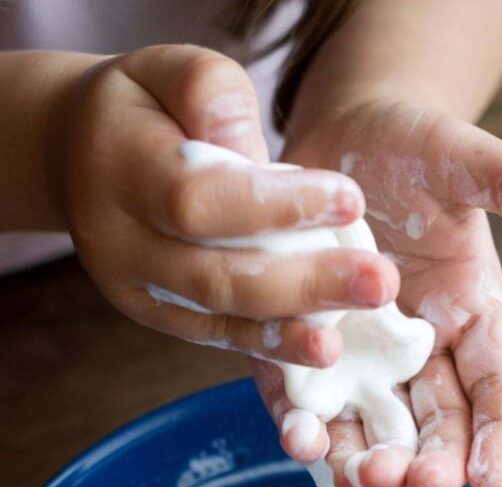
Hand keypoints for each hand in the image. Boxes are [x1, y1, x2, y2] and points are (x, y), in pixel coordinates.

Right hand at [50, 46, 398, 367]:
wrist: (78, 158)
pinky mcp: (156, 317)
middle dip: (303, 283)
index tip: (351, 202)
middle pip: (216, 273)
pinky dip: (267, 346)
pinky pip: (215, 336)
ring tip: (343, 341)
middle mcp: (122, 241)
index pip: (202, 198)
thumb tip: (259, 157)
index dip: (278, 206)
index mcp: (123, 169)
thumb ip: (213, 97)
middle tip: (378, 282)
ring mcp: (136, 289)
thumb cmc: (142, 109)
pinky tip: (316, 353)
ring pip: (217, 317)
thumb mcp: (171, 72)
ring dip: (287, 333)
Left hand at [253, 102, 501, 486]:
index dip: (500, 434)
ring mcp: (360, 360)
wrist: (336, 138)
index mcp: (472, 317)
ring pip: (372, 429)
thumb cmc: (407, 147)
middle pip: (436, 425)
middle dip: (432, 462)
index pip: (498, 389)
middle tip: (422, 485)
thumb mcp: (458, 158)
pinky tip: (300, 441)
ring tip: (361, 481)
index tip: (492, 474)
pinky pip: (307, 404)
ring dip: (367, 461)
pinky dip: (304, 428)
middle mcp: (420, 353)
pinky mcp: (304, 352)